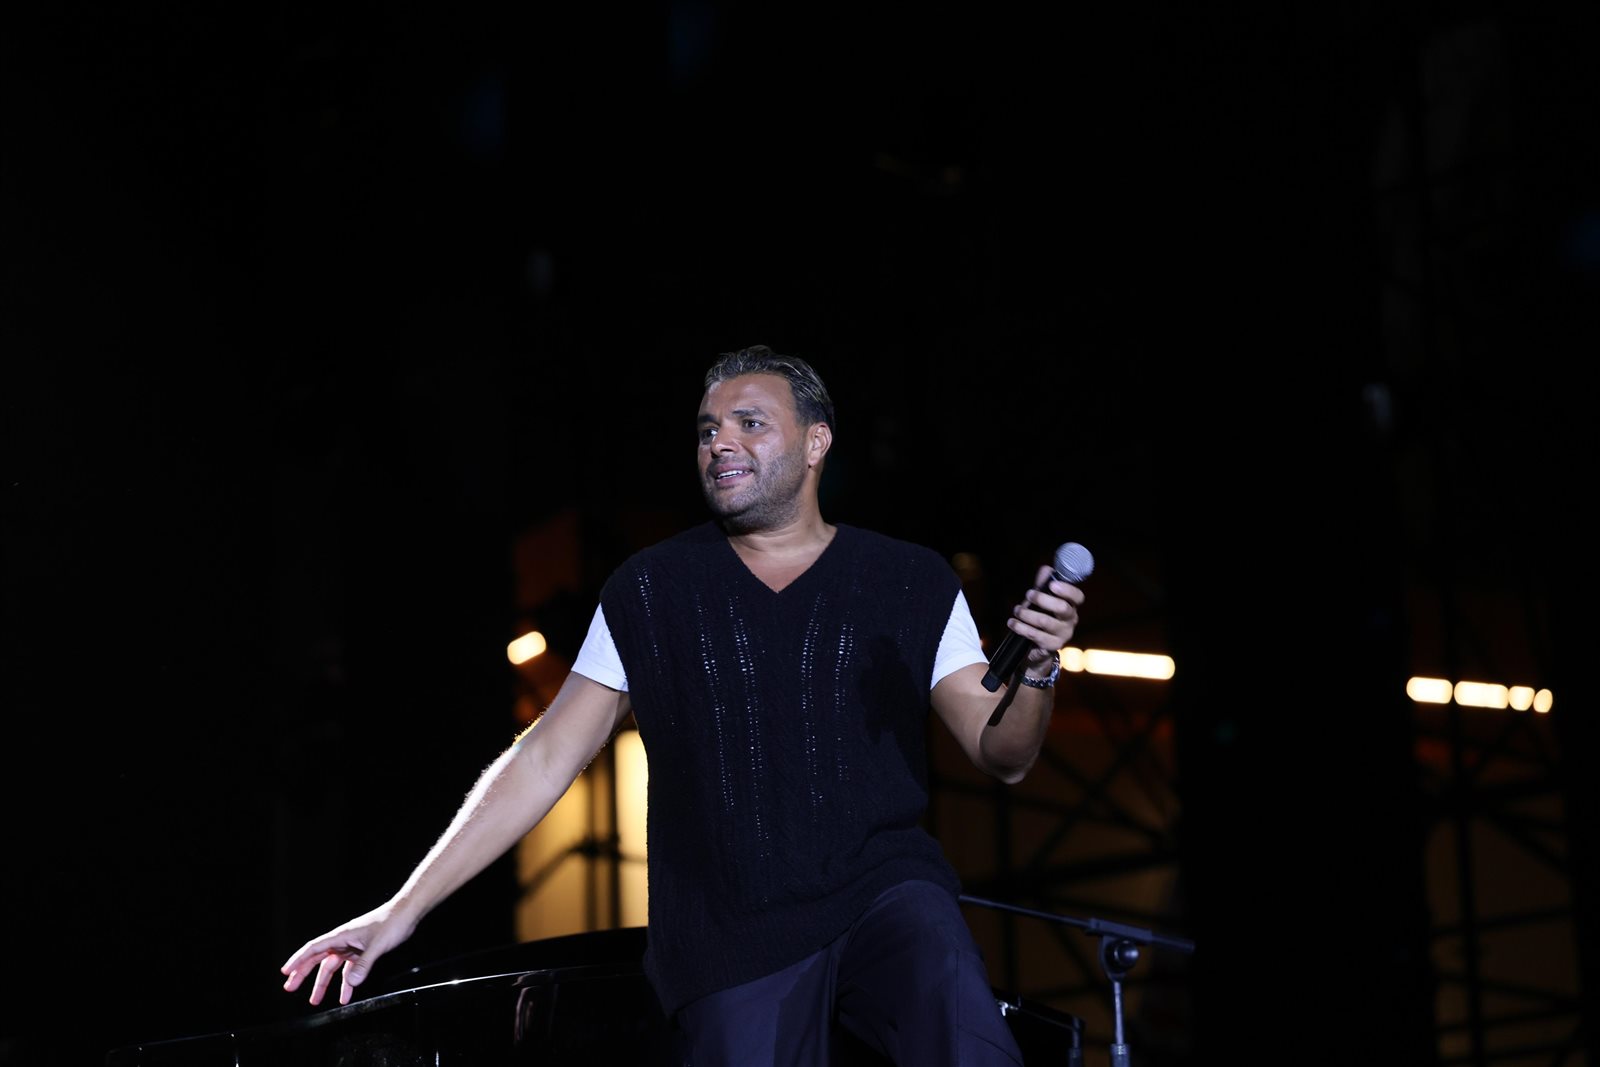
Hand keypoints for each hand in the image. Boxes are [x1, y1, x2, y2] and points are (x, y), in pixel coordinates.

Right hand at [279, 903, 415, 1006]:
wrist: (407, 914)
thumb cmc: (392, 922)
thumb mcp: (377, 945)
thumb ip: (364, 964)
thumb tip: (351, 983)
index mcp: (342, 935)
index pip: (314, 948)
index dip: (298, 960)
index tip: (285, 972)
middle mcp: (343, 941)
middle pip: (318, 959)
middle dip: (303, 974)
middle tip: (290, 987)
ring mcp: (352, 946)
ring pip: (332, 967)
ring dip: (323, 983)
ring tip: (315, 1000)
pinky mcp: (361, 951)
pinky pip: (348, 970)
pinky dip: (346, 983)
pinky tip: (345, 996)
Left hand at [1006, 564, 1083, 675]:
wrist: (1036, 649)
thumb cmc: (1040, 619)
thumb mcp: (1040, 601)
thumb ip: (1043, 586)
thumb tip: (1046, 568)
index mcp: (1070, 606)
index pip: (1077, 596)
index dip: (1067, 590)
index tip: (1052, 584)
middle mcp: (1070, 620)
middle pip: (1063, 607)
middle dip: (1043, 599)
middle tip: (1028, 594)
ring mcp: (1063, 635)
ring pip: (1045, 621)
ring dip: (1027, 613)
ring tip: (1016, 610)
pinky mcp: (1052, 646)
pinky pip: (1035, 635)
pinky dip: (1021, 627)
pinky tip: (1012, 622)